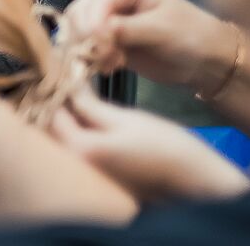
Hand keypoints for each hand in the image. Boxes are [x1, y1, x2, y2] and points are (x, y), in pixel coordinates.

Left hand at [51, 94, 249, 203]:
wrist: (197, 182)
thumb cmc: (167, 146)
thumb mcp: (126, 118)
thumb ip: (89, 104)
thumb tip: (67, 85)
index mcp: (82, 150)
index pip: (51, 112)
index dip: (53, 87)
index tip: (58, 67)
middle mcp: (77, 167)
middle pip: (51, 128)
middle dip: (55, 102)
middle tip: (64, 76)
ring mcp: (87, 175)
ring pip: (62, 138)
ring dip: (64, 115)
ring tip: (74, 90)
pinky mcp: (99, 177)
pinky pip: (76, 149)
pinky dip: (74, 130)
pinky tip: (84, 113)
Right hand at [64, 0, 238, 95]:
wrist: (206, 62)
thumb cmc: (190, 37)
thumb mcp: (161, 30)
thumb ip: (127, 29)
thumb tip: (96, 32)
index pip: (95, 2)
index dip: (92, 26)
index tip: (104, 50)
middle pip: (79, 14)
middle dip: (86, 39)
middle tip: (107, 59)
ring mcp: (107, 18)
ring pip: (77, 31)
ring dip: (88, 50)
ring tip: (111, 64)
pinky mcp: (107, 40)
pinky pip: (85, 47)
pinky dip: (92, 59)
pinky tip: (111, 68)